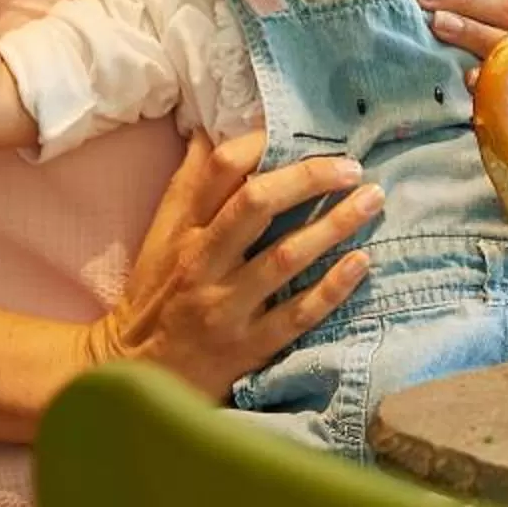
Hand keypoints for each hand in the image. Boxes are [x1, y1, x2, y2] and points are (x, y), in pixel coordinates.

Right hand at [83, 133, 376, 396]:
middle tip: (351, 167)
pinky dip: (333, 287)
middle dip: (309, 178)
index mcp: (182, 231)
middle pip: (256, 204)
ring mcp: (225, 307)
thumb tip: (210, 130)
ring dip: (335, 225)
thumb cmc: (156, 296)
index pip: (219, 171)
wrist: (135, 376)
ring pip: (285, 257)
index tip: (297, 133)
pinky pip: (298, 314)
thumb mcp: (160, 238)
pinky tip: (362, 262)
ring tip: (372, 200)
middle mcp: (201, 263)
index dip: (261, 143)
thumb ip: (188, 187)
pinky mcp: (247, 348)